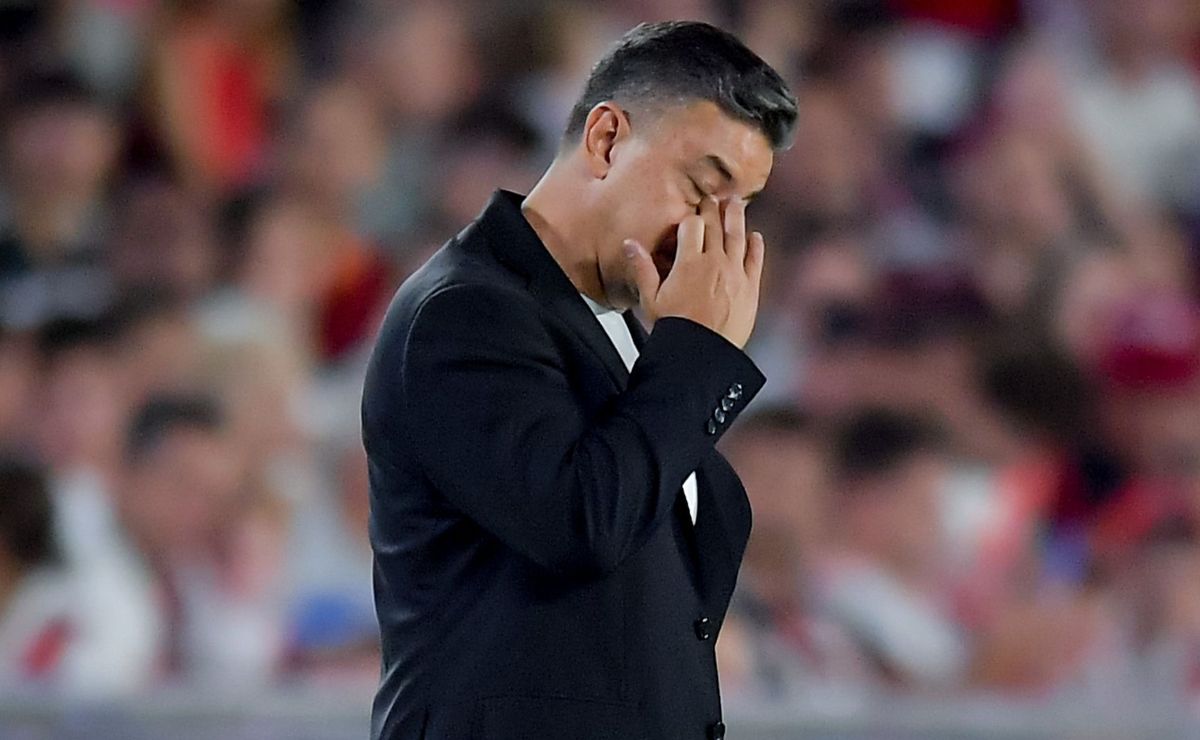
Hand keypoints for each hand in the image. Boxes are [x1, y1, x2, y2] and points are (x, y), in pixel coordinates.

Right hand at [624, 196, 763, 348]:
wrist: (702, 352)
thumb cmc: (675, 328)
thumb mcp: (650, 299)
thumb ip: (642, 268)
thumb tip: (630, 244)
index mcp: (689, 263)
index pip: (692, 226)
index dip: (692, 216)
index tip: (693, 210)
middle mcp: (714, 262)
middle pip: (715, 225)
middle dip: (713, 209)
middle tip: (714, 199)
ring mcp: (735, 273)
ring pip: (737, 236)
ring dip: (736, 217)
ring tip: (735, 204)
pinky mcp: (750, 288)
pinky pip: (755, 259)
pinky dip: (755, 245)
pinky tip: (755, 237)